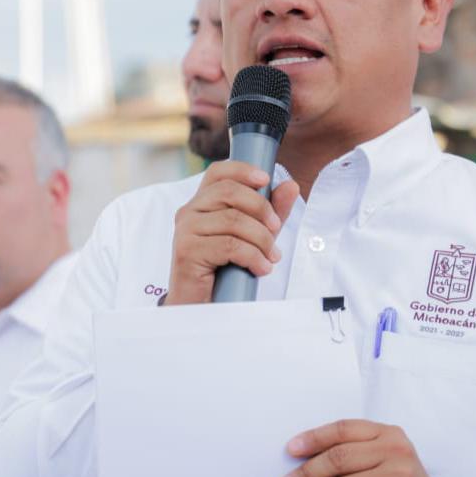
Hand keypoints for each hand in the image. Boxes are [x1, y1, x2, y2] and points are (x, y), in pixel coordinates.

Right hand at [166, 160, 298, 304]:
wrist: (201, 306)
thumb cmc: (225, 270)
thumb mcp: (255, 236)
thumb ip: (271, 212)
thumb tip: (290, 186)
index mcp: (202, 203)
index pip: (218, 172)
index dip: (242, 170)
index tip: (265, 179)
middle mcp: (189, 212)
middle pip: (230, 193)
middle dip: (262, 209)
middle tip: (275, 230)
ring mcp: (185, 231)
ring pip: (233, 220)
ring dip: (261, 240)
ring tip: (270, 257)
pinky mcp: (187, 251)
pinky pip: (229, 245)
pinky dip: (253, 257)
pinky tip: (260, 268)